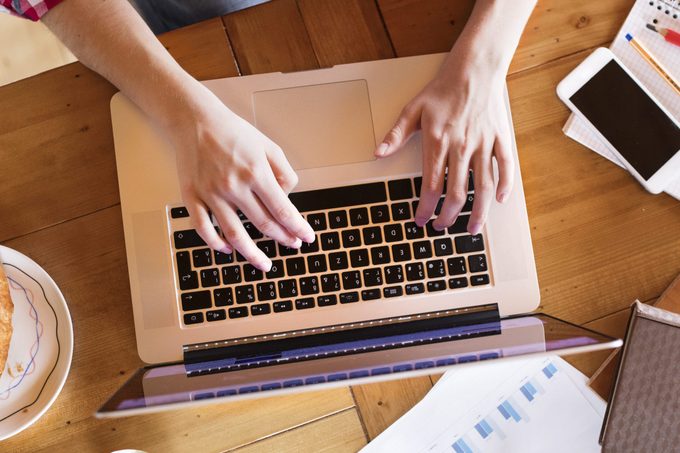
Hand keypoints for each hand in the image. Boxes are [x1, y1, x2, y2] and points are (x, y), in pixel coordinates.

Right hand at [171, 89, 314, 271]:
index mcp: (256, 172)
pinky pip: (203, 228)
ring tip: (264, 264)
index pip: (282, 210)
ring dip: (252, 254)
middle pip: (263, 224)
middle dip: (282, 238)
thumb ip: (284, 171)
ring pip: (234, 234)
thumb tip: (289, 197)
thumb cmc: (233, 132)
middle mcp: (234, 186)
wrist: (194, 119)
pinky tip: (228, 250)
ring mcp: (211, 193)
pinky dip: (216, 243)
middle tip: (293, 245)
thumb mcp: (268, 145)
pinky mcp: (192, 196)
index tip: (307, 237)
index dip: (297, 227)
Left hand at [375, 59, 513, 234]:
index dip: (425, 208)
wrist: (474, 68)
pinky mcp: (500, 138)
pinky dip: (505, 186)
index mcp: (438, 141)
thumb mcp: (412, 109)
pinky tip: (499, 201)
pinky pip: (506, 166)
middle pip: (457, 193)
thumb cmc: (442, 89)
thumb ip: (396, 134)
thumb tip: (378, 153)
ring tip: (473, 229)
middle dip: (448, 217)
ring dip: (478, 212)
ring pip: (484, 186)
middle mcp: (462, 146)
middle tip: (443, 227)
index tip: (420, 220)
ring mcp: (483, 143)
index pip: (431, 185)